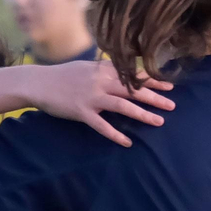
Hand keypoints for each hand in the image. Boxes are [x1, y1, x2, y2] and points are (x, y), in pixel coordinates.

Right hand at [25, 59, 174, 146]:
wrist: (38, 82)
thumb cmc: (62, 76)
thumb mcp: (86, 68)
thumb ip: (105, 70)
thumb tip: (122, 72)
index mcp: (103, 70)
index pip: (133, 75)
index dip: (152, 81)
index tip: (169, 86)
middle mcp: (100, 82)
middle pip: (133, 90)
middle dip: (155, 97)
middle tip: (173, 105)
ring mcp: (91, 97)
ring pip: (123, 106)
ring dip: (142, 114)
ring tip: (159, 122)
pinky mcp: (82, 112)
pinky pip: (102, 125)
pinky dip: (115, 134)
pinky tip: (128, 142)